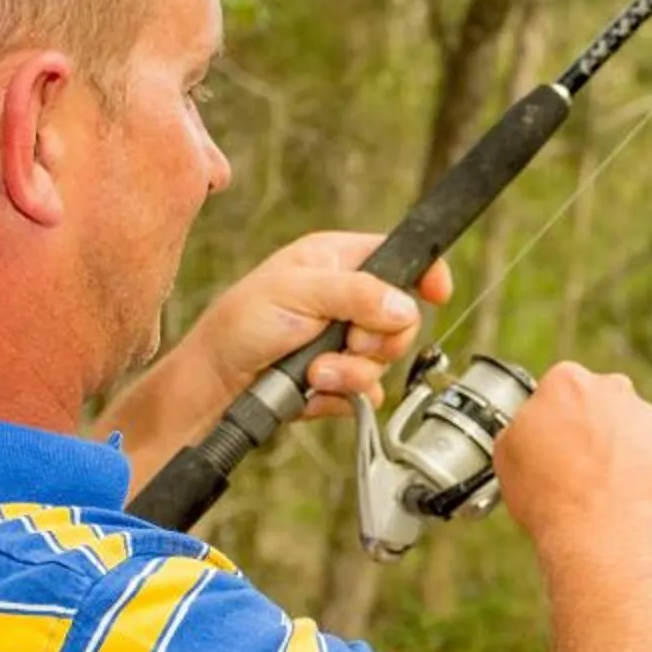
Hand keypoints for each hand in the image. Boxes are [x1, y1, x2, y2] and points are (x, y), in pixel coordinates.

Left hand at [186, 232, 451, 419]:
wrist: (214, 385)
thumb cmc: (240, 325)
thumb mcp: (297, 293)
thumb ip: (356, 294)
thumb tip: (406, 306)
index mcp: (337, 261)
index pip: (399, 257)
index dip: (423, 274)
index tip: (436, 293)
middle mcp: (346, 299)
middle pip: (402, 319)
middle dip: (374, 339)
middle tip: (346, 341)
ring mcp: (344, 341)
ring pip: (384, 360)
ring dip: (351, 371)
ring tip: (314, 371)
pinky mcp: (339, 379)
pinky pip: (368, 391)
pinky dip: (344, 395)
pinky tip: (315, 390)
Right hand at [495, 362, 651, 547]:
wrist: (602, 534)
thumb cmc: (549, 495)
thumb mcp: (508, 455)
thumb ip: (524, 427)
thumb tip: (531, 428)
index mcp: (568, 383)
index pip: (560, 390)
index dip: (554, 420)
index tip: (551, 444)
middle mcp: (615, 390)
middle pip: (601, 404)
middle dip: (592, 429)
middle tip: (578, 468)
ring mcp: (650, 418)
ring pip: (632, 430)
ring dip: (621, 453)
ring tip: (604, 493)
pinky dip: (646, 475)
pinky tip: (628, 502)